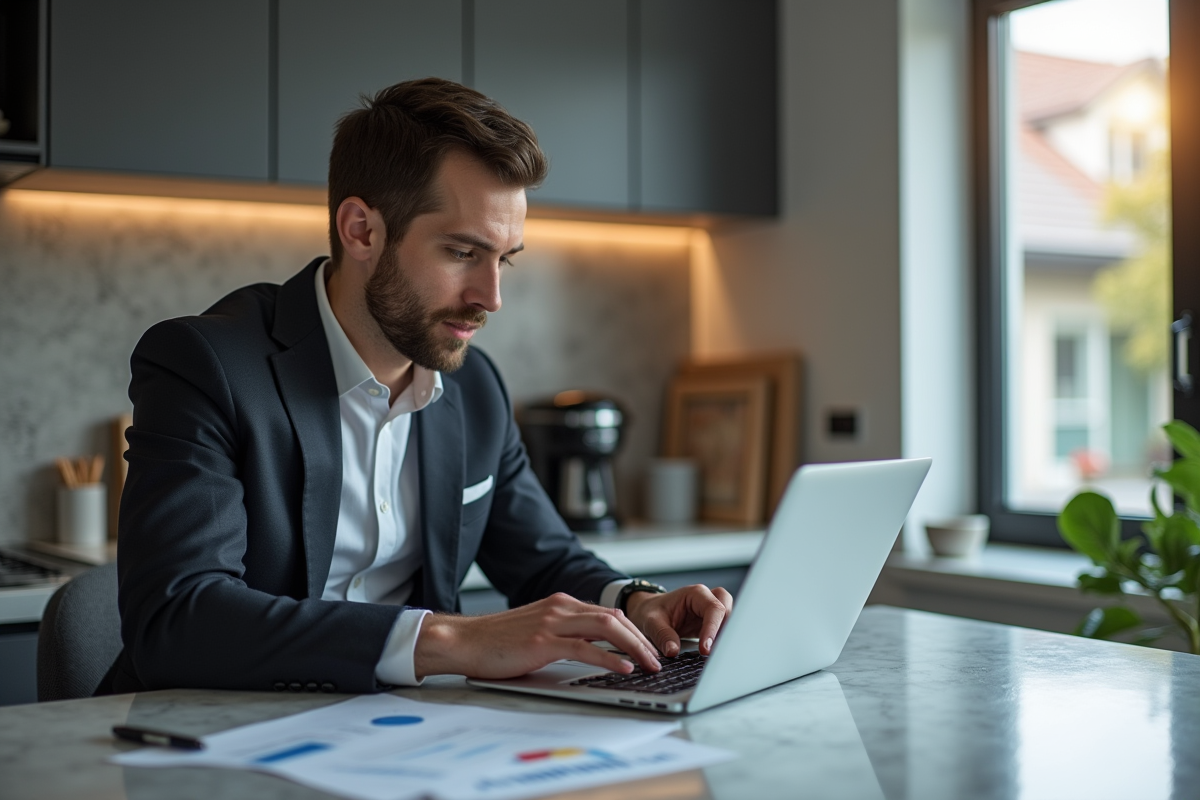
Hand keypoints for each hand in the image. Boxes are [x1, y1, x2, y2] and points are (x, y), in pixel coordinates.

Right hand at [413, 593, 661, 679]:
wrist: (464, 641)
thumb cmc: (496, 641)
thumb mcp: (536, 630)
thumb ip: (562, 633)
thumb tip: (590, 649)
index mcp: (560, 604)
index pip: (607, 613)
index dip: (633, 631)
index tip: (647, 648)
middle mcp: (560, 607)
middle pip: (614, 618)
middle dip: (641, 639)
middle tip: (657, 659)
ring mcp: (552, 622)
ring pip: (606, 628)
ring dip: (634, 647)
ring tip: (648, 665)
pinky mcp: (543, 642)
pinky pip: (585, 648)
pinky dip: (610, 658)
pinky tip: (623, 668)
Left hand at [624, 584, 733, 656]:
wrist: (648, 612)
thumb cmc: (650, 612)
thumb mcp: (651, 622)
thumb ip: (662, 635)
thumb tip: (673, 651)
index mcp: (694, 594)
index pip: (713, 608)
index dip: (713, 628)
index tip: (706, 649)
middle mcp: (706, 600)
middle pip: (728, 609)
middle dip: (725, 629)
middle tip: (716, 651)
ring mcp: (709, 612)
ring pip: (729, 620)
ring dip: (725, 636)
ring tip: (716, 655)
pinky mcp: (710, 624)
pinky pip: (722, 631)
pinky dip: (720, 642)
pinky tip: (713, 655)